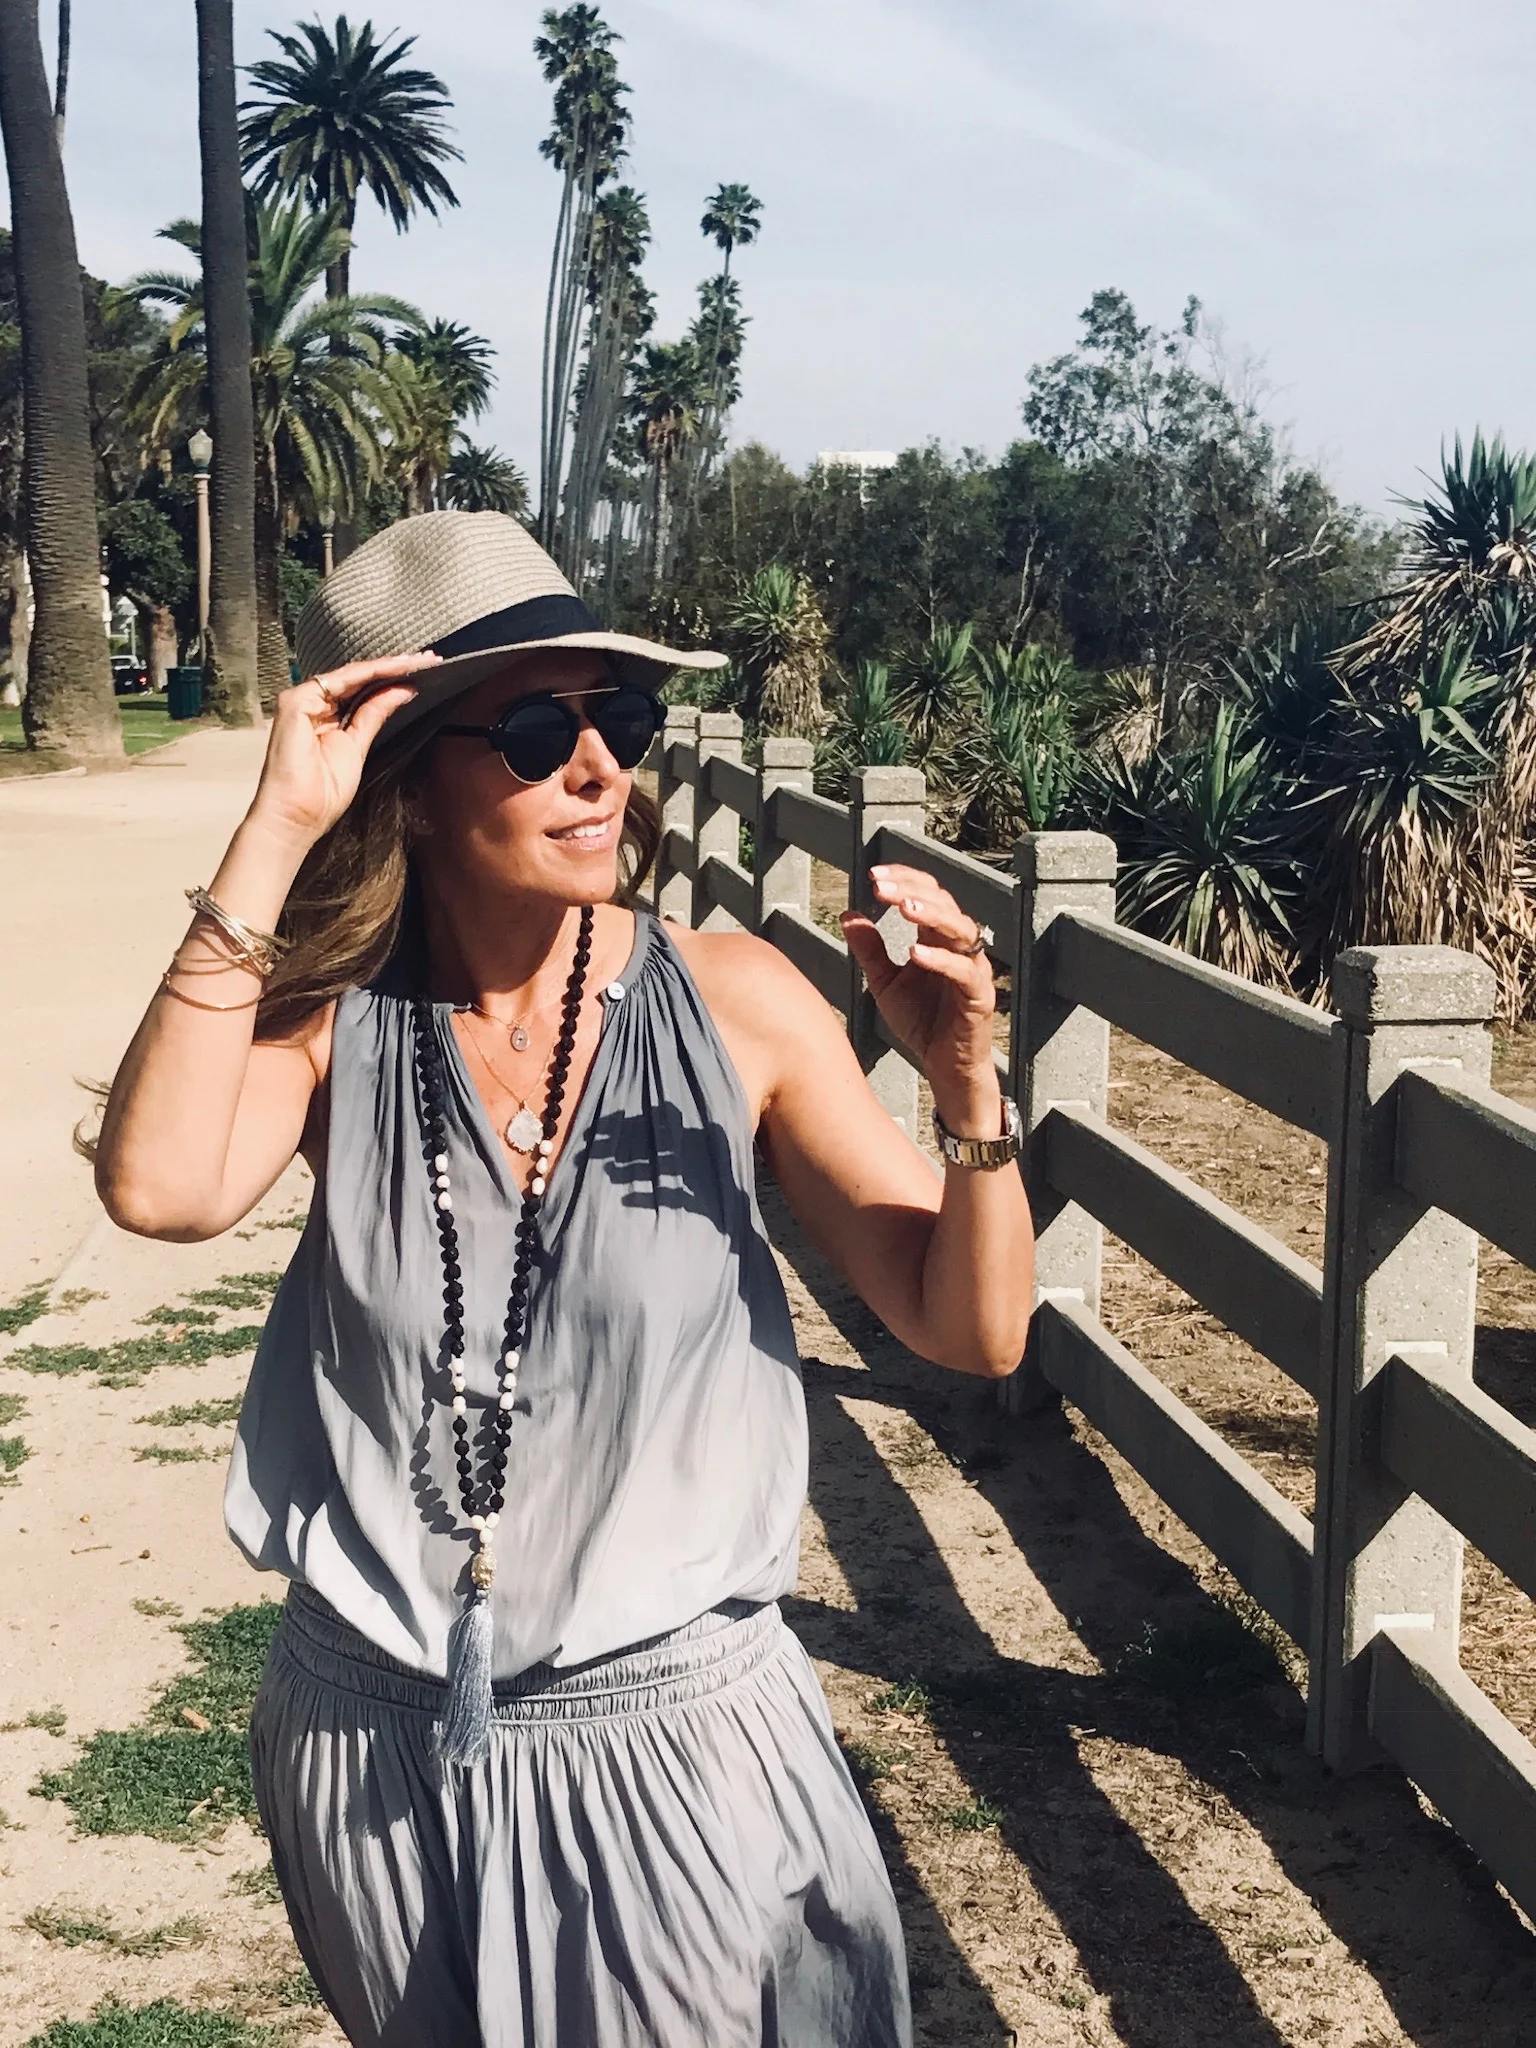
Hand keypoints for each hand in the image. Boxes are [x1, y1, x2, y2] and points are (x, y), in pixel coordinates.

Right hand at [246, 655, 440, 850]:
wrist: (296, 817)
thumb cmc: (321, 794)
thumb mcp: (358, 747)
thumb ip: (374, 716)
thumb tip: (403, 690)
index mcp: (325, 716)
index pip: (362, 689)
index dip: (393, 679)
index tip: (426, 672)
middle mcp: (312, 703)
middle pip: (359, 678)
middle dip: (396, 667)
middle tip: (431, 659)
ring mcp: (302, 700)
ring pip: (352, 674)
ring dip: (388, 665)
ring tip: (421, 660)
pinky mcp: (296, 702)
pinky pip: (341, 680)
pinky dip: (371, 672)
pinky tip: (398, 669)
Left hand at [841, 864, 1001, 1135]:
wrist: (942, 1065)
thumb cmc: (920, 1021)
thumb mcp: (885, 982)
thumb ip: (870, 950)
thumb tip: (847, 913)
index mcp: (938, 937)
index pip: (927, 894)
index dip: (904, 880)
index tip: (873, 875)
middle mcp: (960, 946)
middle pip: (944, 903)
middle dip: (911, 891)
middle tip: (880, 886)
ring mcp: (973, 969)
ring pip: (961, 929)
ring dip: (932, 915)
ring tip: (902, 907)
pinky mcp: (979, 996)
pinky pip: (964, 971)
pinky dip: (941, 960)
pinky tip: (915, 952)